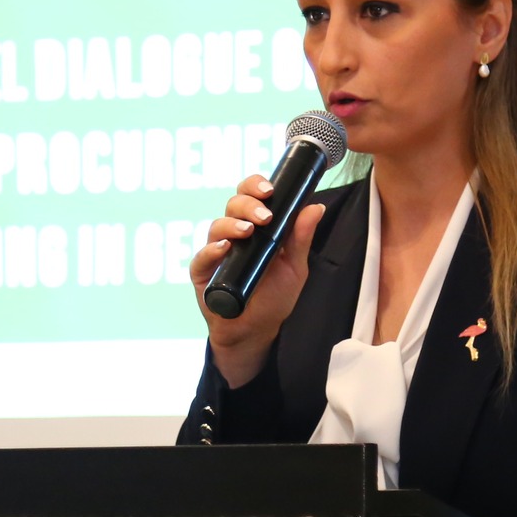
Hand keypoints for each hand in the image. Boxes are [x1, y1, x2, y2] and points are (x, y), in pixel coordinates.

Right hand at [189, 174, 326, 387]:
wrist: (256, 331)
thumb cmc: (274, 297)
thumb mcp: (294, 266)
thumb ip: (301, 237)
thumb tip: (316, 206)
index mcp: (255, 227)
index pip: (250, 196)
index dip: (255, 186)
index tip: (268, 189)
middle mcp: (233, 234)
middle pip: (232, 205)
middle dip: (247, 204)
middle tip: (264, 215)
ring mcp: (216, 253)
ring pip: (216, 226)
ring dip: (232, 224)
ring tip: (248, 230)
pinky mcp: (203, 274)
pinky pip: (201, 257)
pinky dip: (211, 251)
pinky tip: (224, 249)